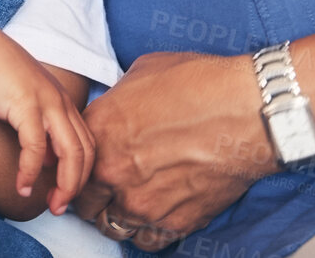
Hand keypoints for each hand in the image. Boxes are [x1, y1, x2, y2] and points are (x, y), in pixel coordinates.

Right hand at [0, 20, 95, 214]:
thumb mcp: (24, 103)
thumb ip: (40, 128)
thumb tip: (46, 159)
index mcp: (63, 101)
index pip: (87, 144)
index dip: (81, 174)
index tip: (65, 194)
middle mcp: (62, 102)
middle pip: (86, 152)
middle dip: (77, 186)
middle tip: (61, 208)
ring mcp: (47, 103)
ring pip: (71, 153)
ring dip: (64, 185)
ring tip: (52, 205)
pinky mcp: (27, 106)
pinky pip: (36, 148)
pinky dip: (30, 172)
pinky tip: (21, 187)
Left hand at [74, 52, 274, 251]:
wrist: (245, 111)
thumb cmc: (199, 84)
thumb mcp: (142, 74)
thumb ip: (119, 100)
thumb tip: (117, 107)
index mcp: (100, 133)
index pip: (68, 164)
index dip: (77, 166)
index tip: (86, 167)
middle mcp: (113, 173)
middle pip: (84, 203)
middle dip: (92, 196)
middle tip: (105, 189)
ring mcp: (143, 203)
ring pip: (111, 227)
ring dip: (116, 217)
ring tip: (129, 204)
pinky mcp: (174, 222)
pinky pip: (147, 242)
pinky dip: (147, 232)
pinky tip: (154, 217)